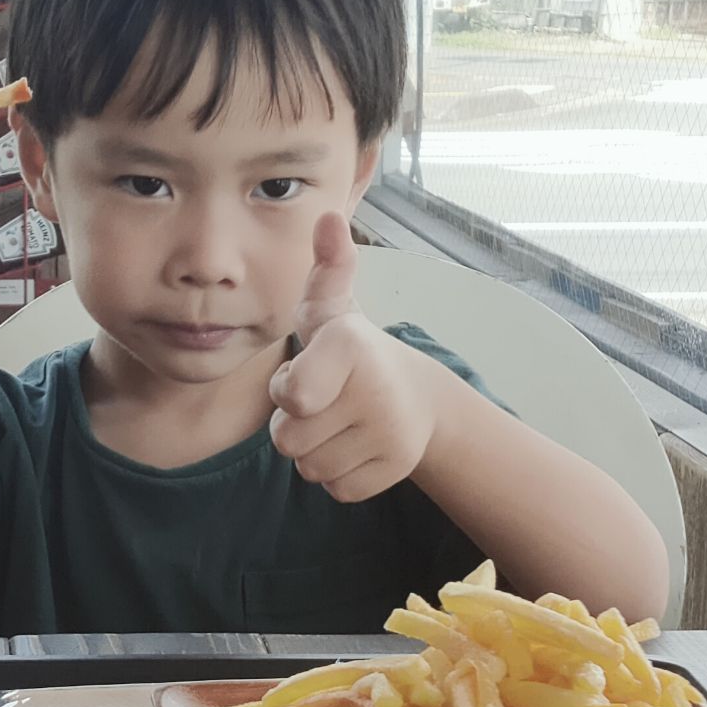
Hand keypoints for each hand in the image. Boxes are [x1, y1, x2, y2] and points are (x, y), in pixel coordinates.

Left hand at [268, 212, 456, 502]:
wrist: (419, 397)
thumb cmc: (353, 353)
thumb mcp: (333, 310)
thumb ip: (325, 269)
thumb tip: (328, 218)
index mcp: (352, 348)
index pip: (291, 397)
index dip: (288, 391)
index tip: (309, 374)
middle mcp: (376, 391)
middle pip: (289, 439)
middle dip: (295, 425)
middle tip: (324, 400)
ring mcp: (390, 434)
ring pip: (310, 467)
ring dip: (314, 449)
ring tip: (340, 420)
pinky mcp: (396, 469)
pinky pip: (336, 488)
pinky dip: (339, 472)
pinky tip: (357, 444)